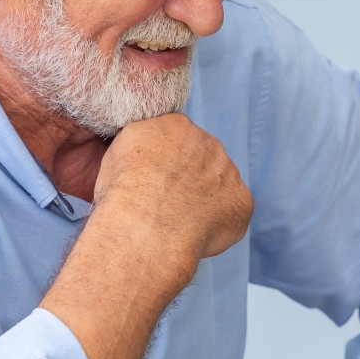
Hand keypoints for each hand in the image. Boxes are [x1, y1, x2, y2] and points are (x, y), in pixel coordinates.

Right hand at [94, 113, 252, 269]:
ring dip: (206, 200)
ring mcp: (229, 171)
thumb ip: (142, 149)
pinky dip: (219, 223)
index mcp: (175, 125)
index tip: (154, 181)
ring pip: (220, 184)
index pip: (176, 138)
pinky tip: (197, 234)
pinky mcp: (242, 201)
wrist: (146, 227)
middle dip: (189, 180)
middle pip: (203, 158)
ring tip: (180, 222)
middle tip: (168, 205)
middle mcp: (207, 142)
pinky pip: (234, 211)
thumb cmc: (123, 195)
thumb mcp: (117, 155)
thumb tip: (147, 159)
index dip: (164, 163)